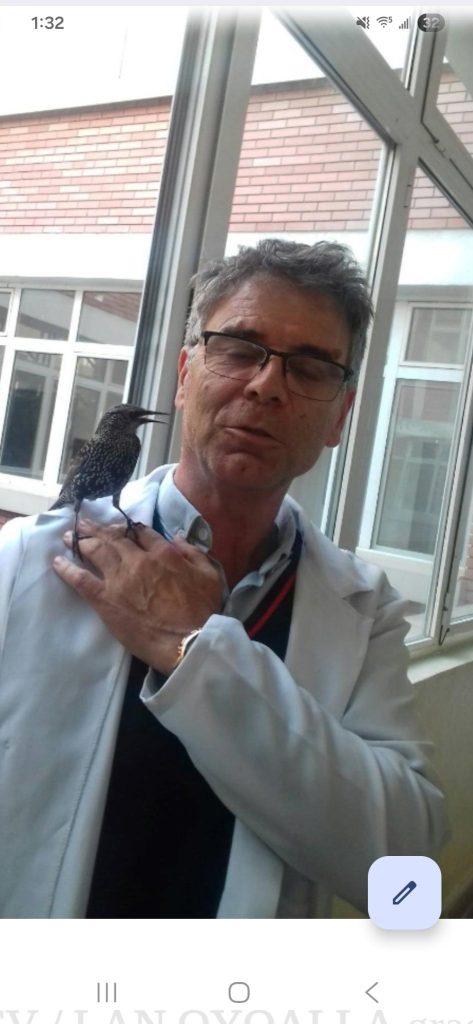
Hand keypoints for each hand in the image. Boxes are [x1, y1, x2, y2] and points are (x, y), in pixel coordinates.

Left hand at [52, 519, 224, 674]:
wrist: (188, 642)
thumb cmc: (204, 611)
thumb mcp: (210, 575)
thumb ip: (193, 553)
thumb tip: (177, 537)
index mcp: (164, 553)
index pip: (141, 532)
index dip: (128, 528)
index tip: (121, 528)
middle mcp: (139, 560)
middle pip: (114, 537)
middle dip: (98, 529)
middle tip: (84, 523)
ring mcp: (120, 579)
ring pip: (95, 551)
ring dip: (81, 541)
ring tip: (70, 535)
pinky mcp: (106, 599)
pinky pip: (81, 579)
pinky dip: (68, 569)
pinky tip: (58, 562)